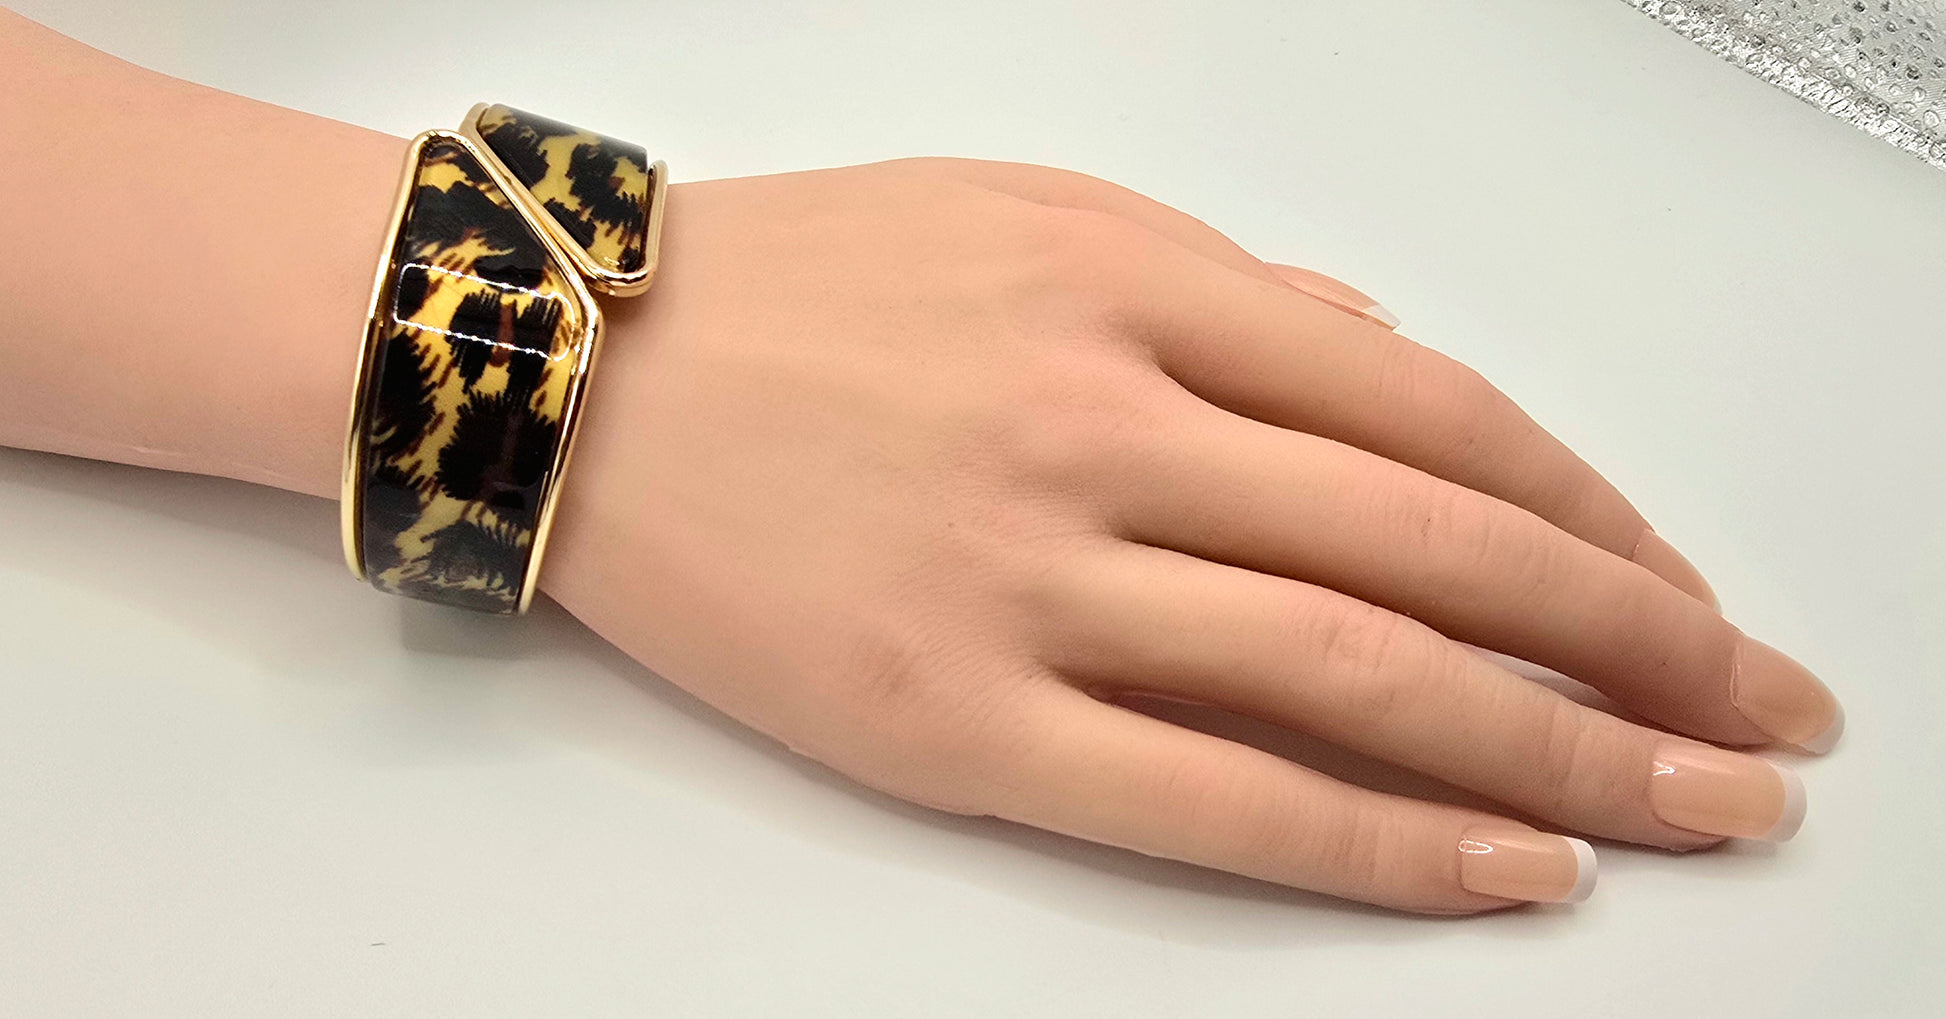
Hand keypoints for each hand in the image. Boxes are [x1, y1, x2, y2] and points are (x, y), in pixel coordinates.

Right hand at [538, 158, 1841, 912]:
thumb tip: (1385, 372)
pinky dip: (1368, 844)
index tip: (1679, 596)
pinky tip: (1496, 878)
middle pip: (1436, 551)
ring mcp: (1028, 579)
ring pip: (1351, 674)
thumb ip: (1222, 292)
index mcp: (1135, 286)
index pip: (1432, 417)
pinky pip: (1200, 797)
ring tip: (1685, 813)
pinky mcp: (947, 715)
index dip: (1589, 518)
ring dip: (1551, 755)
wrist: (572, 369)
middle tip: (1763, 724)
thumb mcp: (1025, 213)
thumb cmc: (797, 282)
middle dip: (1635, 650)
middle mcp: (1102, 426)